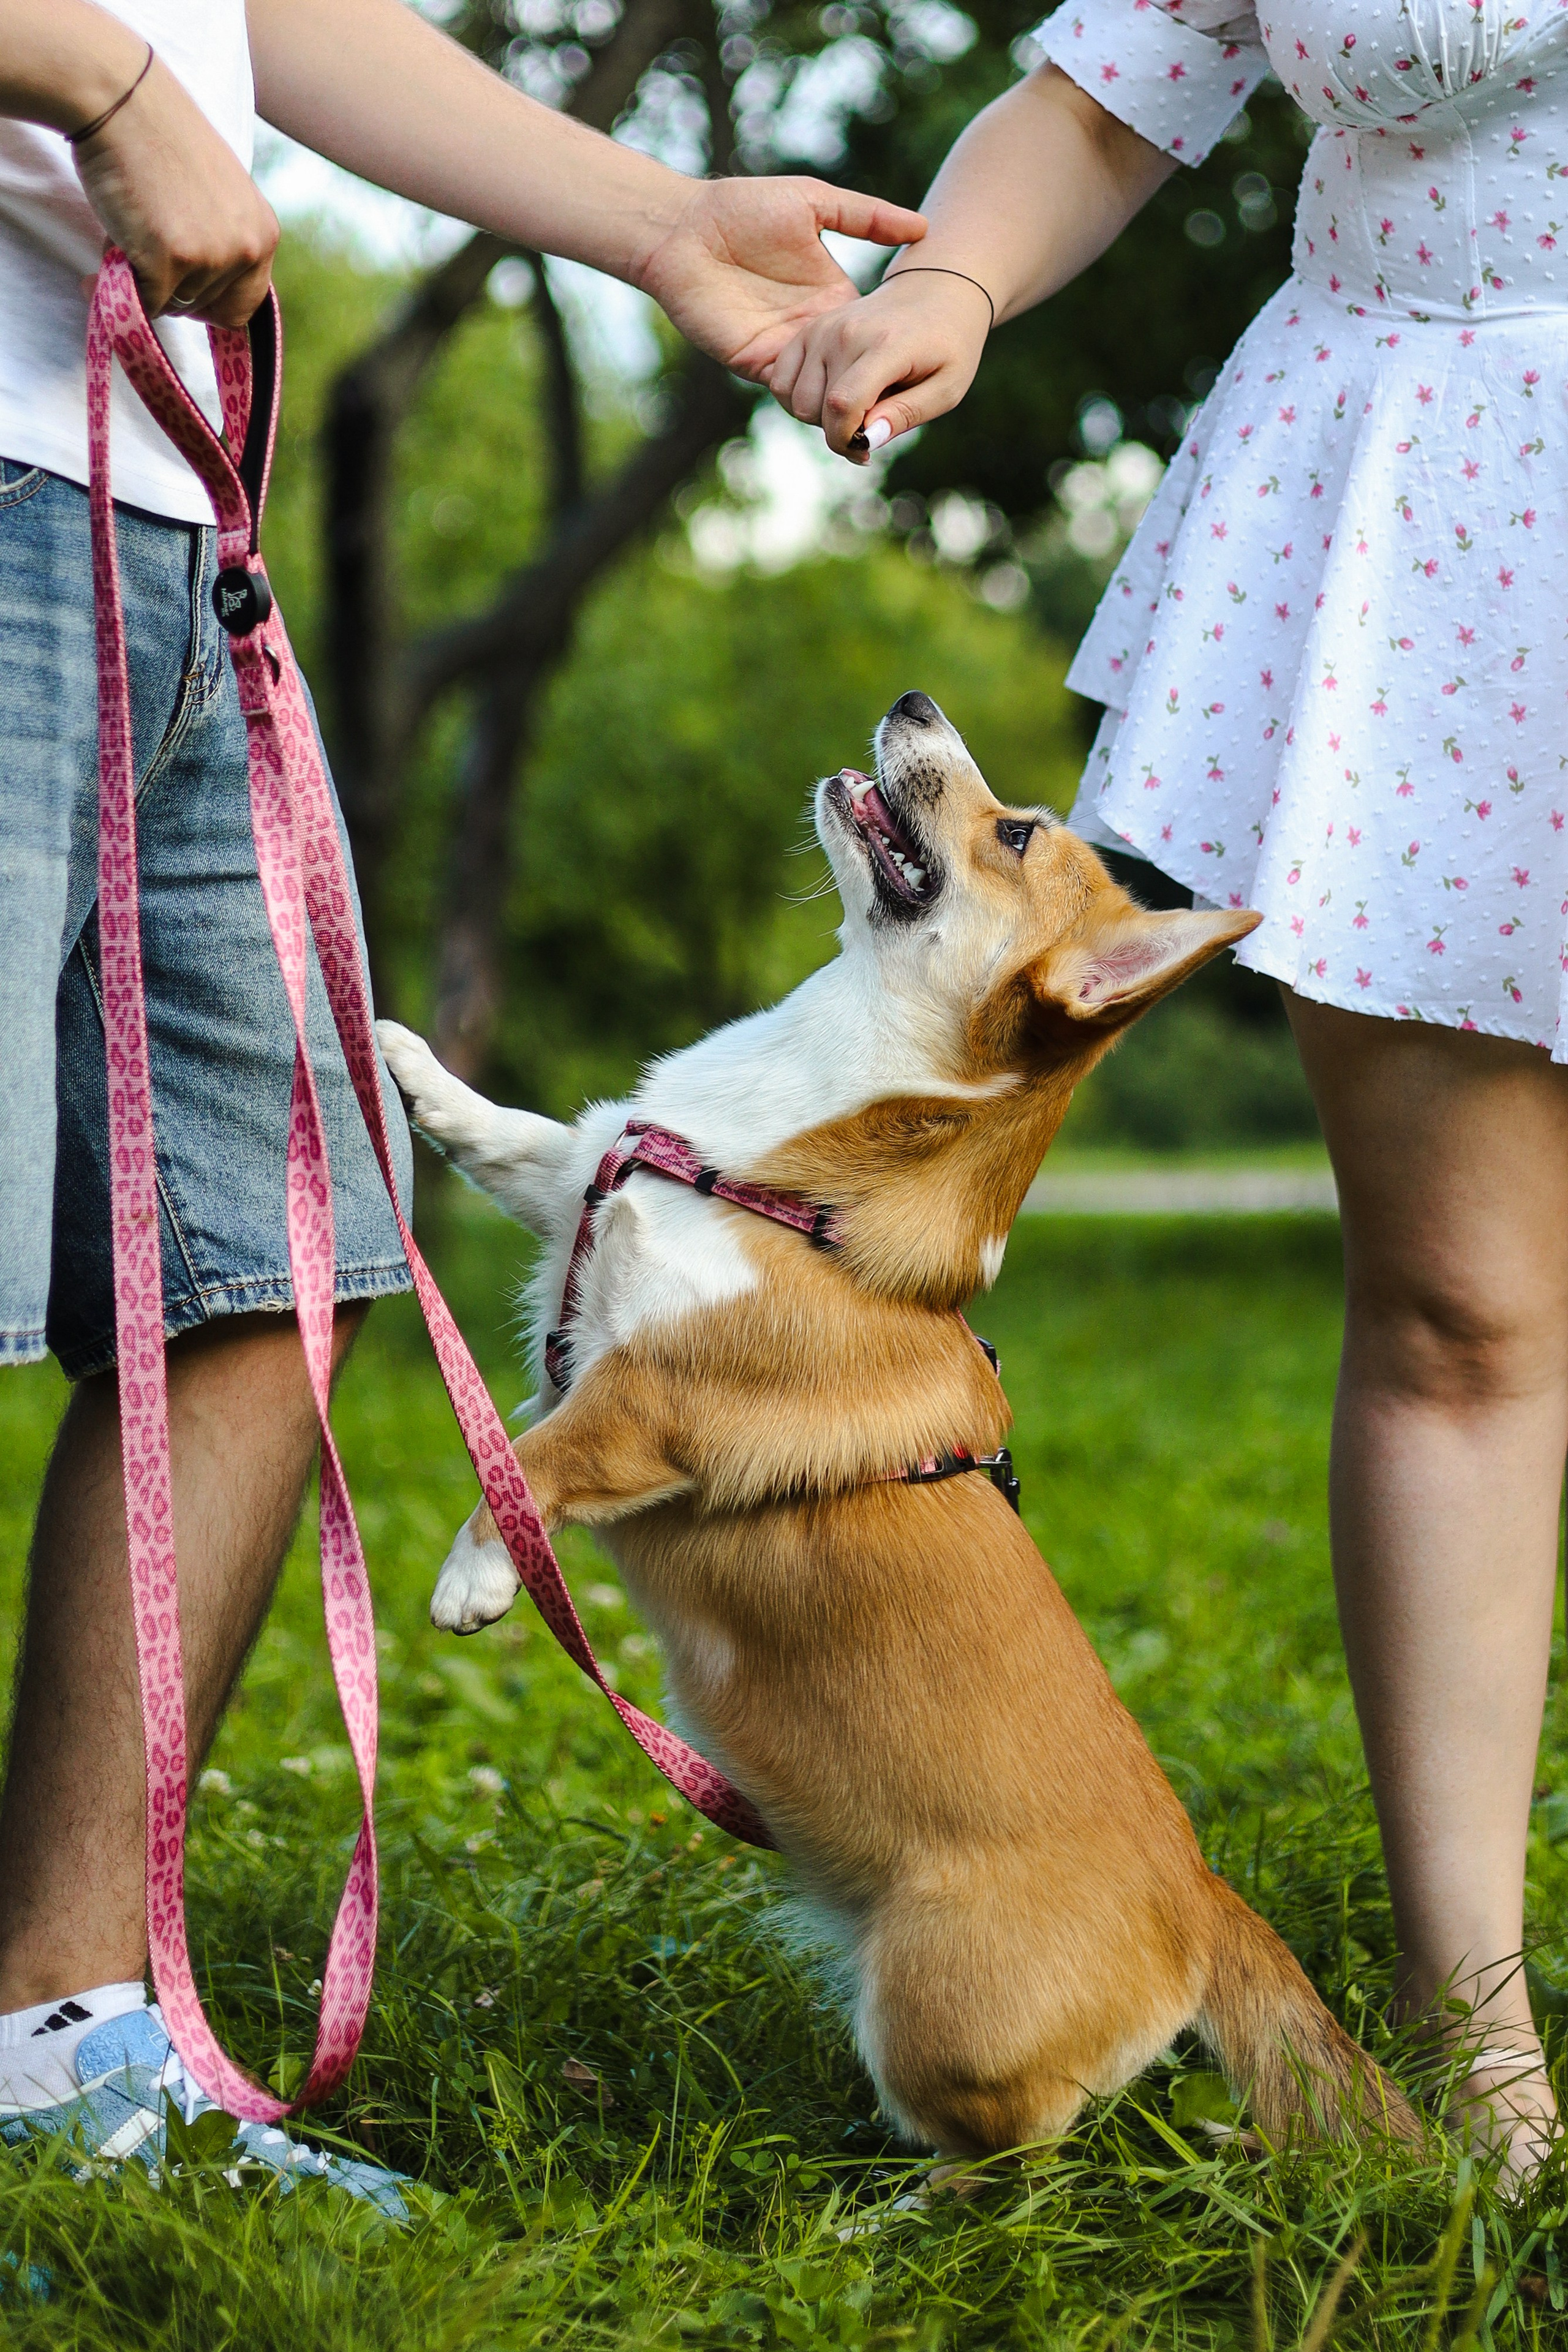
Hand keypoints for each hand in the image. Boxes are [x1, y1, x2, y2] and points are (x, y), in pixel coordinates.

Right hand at [74, 51, 277, 324]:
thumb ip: (223, 236)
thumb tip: (206, 286)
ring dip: (148, 280)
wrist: (122, 100)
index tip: (181, 282)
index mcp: (263, 232)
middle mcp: (247, 248)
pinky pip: (147, 302)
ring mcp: (211, 256)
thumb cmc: (159, 139)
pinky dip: (121, 288)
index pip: (245, 303)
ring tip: (131, 229)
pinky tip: (106, 256)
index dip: (209, 301)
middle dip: (176, 288)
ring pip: (176, 304)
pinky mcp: (171, 260)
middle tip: (147, 246)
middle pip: (208, 307)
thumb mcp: (216, 193)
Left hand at [634, 177, 926, 381]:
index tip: (927, 358)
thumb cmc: (744, 207)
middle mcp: (811, 326)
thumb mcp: (814, 202)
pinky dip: (808, 402)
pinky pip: (788, 392)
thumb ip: (867, 217)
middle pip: (852, 370)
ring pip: (822, 389)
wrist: (685, 226)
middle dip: (875, 388)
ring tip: (873, 411)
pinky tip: (833, 408)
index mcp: (831, 294)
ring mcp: (784, 347)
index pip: (871, 333)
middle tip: (906, 400)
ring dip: (843, 402)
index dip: (895, 348)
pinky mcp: (755, 361)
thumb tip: (922, 228)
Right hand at [767, 267, 991, 461]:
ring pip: (794, 400)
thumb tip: (866, 439)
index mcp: (884, 346)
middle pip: (814, 408)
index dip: (845, 440)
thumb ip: (906, 414)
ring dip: (818, 417)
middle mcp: (845, 332)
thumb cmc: (947, 346)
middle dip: (836, 432)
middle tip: (867, 427)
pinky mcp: (809, 330)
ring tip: (853, 408)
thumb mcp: (947, 387)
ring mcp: (823, 328)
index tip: (865, 451)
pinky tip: (829, 397)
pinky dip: (798, 399)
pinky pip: (781, 381)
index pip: (843, 404)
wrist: (935, 292)